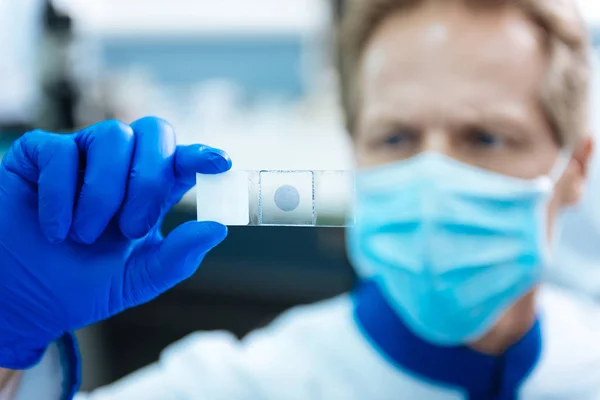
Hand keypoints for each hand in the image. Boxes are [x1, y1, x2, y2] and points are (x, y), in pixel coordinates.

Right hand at [0, 117, 230, 368]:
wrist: (24, 299)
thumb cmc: (83, 284)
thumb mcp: (139, 279)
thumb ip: (178, 256)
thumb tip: (217, 228)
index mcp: (150, 190)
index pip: (181, 158)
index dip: (201, 155)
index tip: (220, 163)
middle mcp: (121, 165)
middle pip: (154, 130)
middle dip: (150, 179)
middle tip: (132, 229)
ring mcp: (81, 154)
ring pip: (112, 135)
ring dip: (105, 192)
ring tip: (85, 235)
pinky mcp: (39, 154)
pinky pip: (61, 151)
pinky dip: (61, 196)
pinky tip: (55, 230)